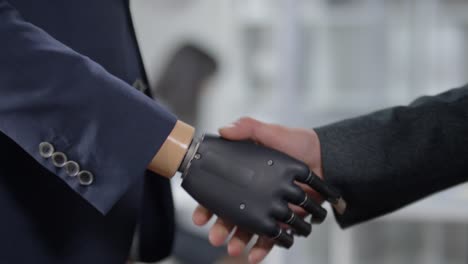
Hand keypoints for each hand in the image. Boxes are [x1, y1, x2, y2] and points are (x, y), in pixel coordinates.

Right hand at [192, 117, 325, 262]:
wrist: (327, 156)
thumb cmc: (297, 142)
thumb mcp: (271, 131)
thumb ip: (248, 127)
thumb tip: (224, 129)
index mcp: (245, 174)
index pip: (220, 191)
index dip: (207, 204)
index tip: (199, 216)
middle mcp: (254, 193)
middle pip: (231, 215)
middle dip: (220, 229)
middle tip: (215, 237)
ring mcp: (269, 207)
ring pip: (248, 228)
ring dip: (239, 241)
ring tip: (234, 248)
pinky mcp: (284, 218)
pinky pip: (272, 236)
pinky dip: (263, 248)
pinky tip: (255, 255)